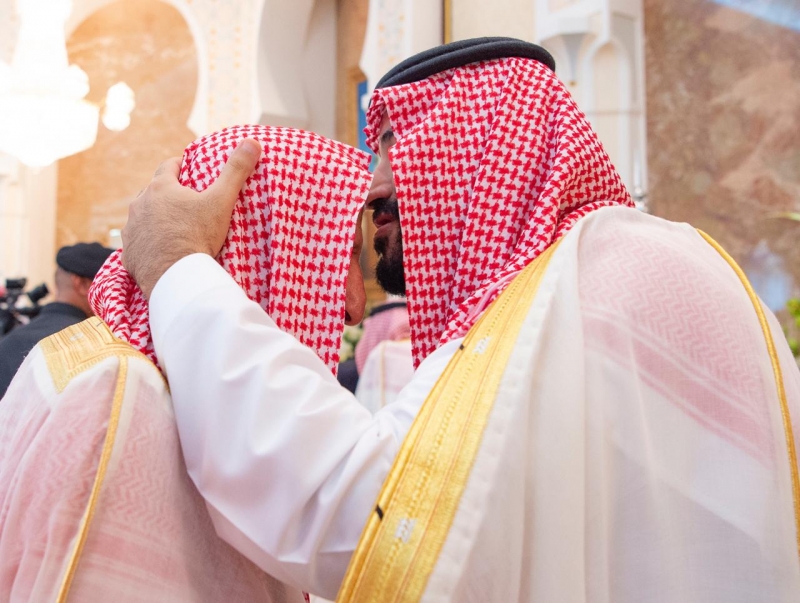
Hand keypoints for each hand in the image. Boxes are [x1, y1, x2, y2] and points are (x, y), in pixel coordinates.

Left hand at [121, 139, 260, 298]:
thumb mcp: (221, 201)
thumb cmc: (198, 235)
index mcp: (160, 188)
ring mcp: (131, 229)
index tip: (187, 167)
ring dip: (153, 219)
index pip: (168, 167)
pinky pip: (136, 244)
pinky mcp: (129, 253)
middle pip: (152, 192)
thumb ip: (236, 171)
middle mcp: (140, 204)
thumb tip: (252, 142)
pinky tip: (159, 252)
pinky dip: (147, 244)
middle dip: (166, 194)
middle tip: (184, 202)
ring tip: (171, 228)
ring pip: (142, 217)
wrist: (175, 275)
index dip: (179, 165)